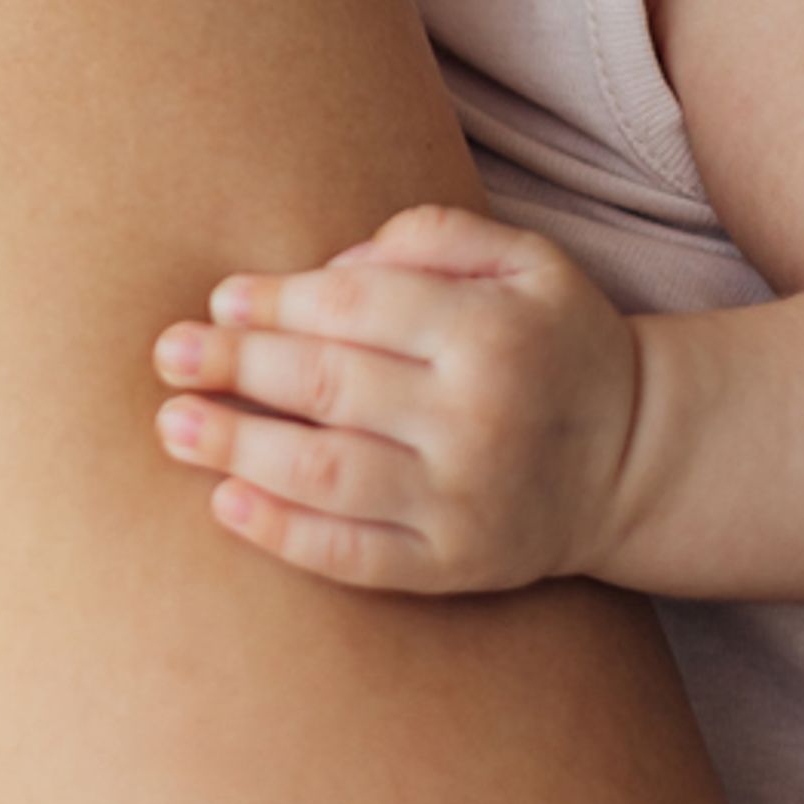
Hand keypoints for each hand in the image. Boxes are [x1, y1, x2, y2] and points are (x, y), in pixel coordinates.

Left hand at [151, 206, 643, 593]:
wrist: (635, 459)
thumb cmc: (556, 342)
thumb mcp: (527, 260)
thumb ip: (437, 236)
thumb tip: (333, 262)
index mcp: (489, 331)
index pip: (355, 304)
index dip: (276, 301)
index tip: (221, 301)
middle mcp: (474, 418)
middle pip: (327, 385)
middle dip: (235, 367)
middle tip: (168, 355)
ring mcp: (461, 501)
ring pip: (326, 474)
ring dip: (236, 449)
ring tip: (173, 426)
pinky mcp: (452, 567)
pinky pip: (352, 556)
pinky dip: (282, 534)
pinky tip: (225, 506)